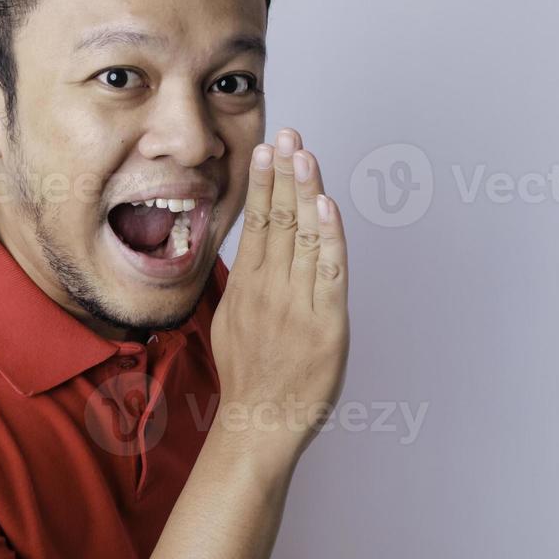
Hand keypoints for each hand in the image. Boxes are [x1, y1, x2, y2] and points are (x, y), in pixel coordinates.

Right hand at [210, 127, 350, 467]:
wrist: (261, 425)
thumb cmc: (249, 380)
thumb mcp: (230, 324)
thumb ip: (243, 285)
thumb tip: (249, 254)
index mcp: (246, 288)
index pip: (256, 223)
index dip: (263, 183)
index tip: (266, 149)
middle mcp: (269, 290)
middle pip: (277, 220)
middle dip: (284, 173)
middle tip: (287, 134)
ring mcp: (297, 305)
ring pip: (301, 237)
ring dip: (305, 191)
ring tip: (304, 154)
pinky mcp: (325, 324)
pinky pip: (328, 271)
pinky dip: (328, 236)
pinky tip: (325, 205)